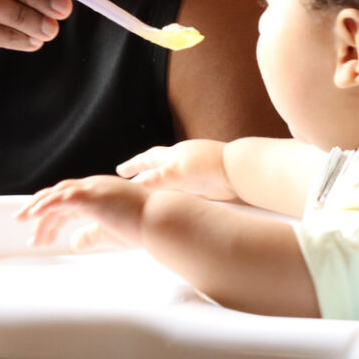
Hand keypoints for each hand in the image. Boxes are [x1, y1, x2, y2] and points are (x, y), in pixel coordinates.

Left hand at [16, 175, 153, 250]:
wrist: (162, 221)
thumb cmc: (144, 229)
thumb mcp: (110, 234)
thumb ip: (90, 236)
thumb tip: (73, 242)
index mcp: (101, 195)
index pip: (70, 203)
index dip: (54, 217)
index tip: (42, 233)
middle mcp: (95, 187)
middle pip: (59, 196)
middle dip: (40, 210)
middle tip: (23, 223)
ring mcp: (93, 188)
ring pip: (56, 195)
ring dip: (37, 208)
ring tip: (22, 220)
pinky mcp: (91, 195)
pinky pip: (60, 198)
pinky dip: (45, 205)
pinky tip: (32, 215)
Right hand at [116, 139, 233, 198]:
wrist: (239, 171)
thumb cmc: (209, 167)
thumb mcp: (179, 173)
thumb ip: (157, 179)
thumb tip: (136, 185)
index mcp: (172, 156)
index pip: (146, 160)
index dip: (132, 165)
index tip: (119, 170)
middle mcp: (180, 163)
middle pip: (157, 167)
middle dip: (143, 173)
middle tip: (129, 180)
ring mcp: (192, 173)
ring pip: (169, 179)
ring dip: (157, 185)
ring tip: (147, 194)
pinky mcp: (203, 185)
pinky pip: (181, 189)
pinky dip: (172, 194)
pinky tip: (172, 202)